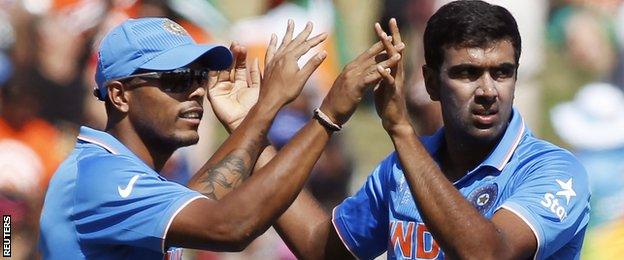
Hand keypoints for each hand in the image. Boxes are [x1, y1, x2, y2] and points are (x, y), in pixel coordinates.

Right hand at [208, 42, 261, 131]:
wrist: (247, 121)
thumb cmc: (255, 107)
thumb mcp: (258, 87)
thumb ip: (256, 74)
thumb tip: (255, 59)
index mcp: (241, 84)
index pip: (239, 66)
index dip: (240, 57)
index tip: (242, 46)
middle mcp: (230, 85)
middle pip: (229, 66)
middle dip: (232, 55)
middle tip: (235, 45)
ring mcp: (221, 89)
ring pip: (220, 70)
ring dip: (224, 59)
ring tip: (230, 49)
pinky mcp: (213, 93)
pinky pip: (211, 78)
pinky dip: (213, 68)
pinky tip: (218, 59)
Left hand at [259, 20, 327, 109]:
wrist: (270, 100)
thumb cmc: (287, 91)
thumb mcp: (302, 78)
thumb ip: (312, 64)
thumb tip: (324, 52)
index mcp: (291, 58)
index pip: (306, 46)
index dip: (316, 40)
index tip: (325, 34)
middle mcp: (282, 56)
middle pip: (295, 41)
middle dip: (304, 32)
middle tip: (310, 23)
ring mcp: (274, 60)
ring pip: (283, 43)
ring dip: (288, 32)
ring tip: (290, 22)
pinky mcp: (269, 65)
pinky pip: (271, 50)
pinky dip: (273, 43)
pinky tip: (274, 37)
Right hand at [319, 36, 403, 125]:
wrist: (329, 112)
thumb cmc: (339, 99)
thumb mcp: (349, 84)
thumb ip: (357, 75)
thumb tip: (366, 71)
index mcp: (351, 68)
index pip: (367, 54)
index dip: (379, 46)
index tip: (390, 39)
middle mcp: (351, 69)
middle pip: (372, 57)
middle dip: (387, 49)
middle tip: (401, 42)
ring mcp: (352, 78)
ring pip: (373, 67)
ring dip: (387, 61)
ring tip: (399, 56)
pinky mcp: (354, 88)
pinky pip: (368, 79)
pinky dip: (379, 75)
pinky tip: (388, 72)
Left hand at [373, 18, 411, 132]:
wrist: (394, 121)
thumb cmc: (388, 103)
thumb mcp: (383, 84)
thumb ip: (382, 74)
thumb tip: (379, 65)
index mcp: (393, 71)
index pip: (391, 50)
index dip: (388, 37)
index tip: (382, 24)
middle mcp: (397, 74)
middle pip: (396, 51)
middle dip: (392, 36)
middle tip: (390, 21)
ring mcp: (396, 83)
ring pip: (394, 63)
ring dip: (389, 50)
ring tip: (385, 38)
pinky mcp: (393, 93)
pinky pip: (389, 82)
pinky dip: (385, 74)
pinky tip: (380, 67)